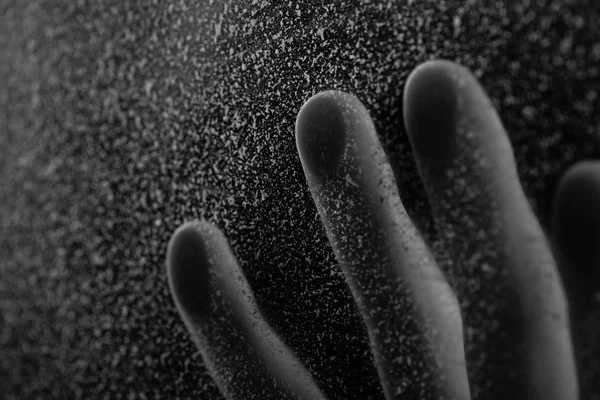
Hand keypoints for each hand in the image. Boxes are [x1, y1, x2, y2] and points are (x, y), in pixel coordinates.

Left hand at [165, 60, 598, 398]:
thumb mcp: (560, 390)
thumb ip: (586, 323)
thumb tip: (591, 187)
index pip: (558, 312)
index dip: (575, 245)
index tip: (553, 156)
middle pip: (510, 315)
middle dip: (480, 194)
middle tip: (440, 82)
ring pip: (397, 340)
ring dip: (368, 217)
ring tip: (329, 110)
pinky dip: (232, 330)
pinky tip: (193, 242)